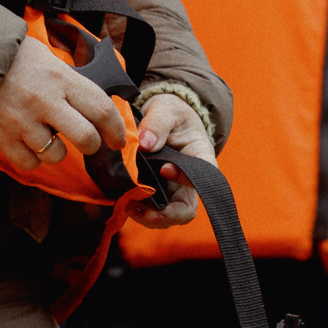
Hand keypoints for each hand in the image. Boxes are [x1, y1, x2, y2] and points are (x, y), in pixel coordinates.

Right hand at [0, 35, 125, 176]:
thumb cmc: (9, 55)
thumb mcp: (46, 57)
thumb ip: (69, 80)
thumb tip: (92, 103)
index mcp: (60, 78)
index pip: (101, 108)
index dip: (115, 129)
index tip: (118, 140)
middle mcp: (45, 101)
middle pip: (85, 138)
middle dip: (92, 145)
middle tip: (88, 143)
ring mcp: (22, 121)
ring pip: (57, 155)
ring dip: (59, 151)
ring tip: (50, 137)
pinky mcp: (1, 136)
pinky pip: (29, 163)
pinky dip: (33, 158)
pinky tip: (30, 145)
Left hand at [124, 98, 212, 227]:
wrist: (162, 118)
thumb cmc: (171, 113)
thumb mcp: (166, 110)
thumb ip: (157, 123)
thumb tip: (145, 145)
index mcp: (201, 158)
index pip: (202, 177)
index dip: (185, 179)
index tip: (164, 169)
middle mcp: (190, 181)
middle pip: (186, 209)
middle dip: (166, 215)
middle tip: (140, 208)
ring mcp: (173, 190)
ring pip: (168, 216)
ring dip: (149, 217)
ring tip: (128, 207)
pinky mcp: (157, 194)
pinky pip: (151, 210)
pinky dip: (139, 211)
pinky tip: (124, 203)